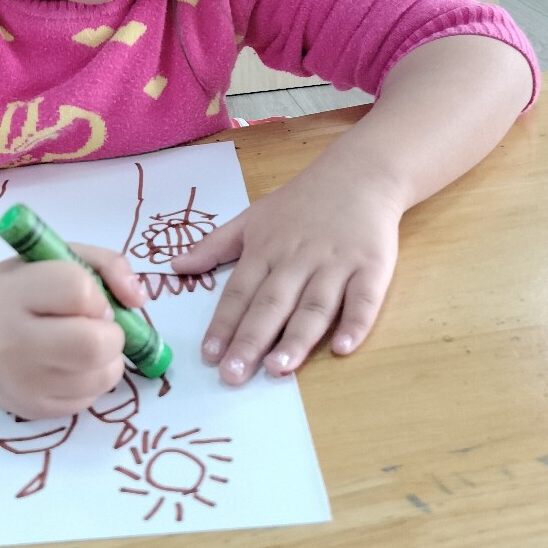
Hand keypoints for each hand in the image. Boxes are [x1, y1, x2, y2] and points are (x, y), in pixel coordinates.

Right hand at [0, 244, 146, 418]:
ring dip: (108, 358)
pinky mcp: (32, 410)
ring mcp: (21, 383)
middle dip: (111, 332)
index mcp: (12, 294)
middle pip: (95, 344)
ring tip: (82, 344)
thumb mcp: (53, 257)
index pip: (78, 290)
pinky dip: (92, 379)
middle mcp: (10, 343)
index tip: (84, 296)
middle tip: (95, 325)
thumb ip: (106, 264)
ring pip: (101, 376)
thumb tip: (139, 299)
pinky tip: (69, 365)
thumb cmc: (17, 289)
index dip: (95, 292)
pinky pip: (90, 399)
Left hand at [172, 165, 402, 383]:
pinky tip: (343, 348)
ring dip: (296, 339)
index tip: (208, 355)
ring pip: (314, 306)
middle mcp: (297, 259)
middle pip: (272, 304)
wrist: (360, 173)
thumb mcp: (252, 217)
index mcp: (266, 249)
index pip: (239, 292)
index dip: (223, 324)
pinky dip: (355, 323)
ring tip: (279, 370)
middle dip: (251, 340)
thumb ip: (214, 245)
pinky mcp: (372, 266)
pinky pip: (364, 298)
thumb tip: (175, 267)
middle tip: (234, 374)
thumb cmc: (301, 202)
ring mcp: (336, 263)